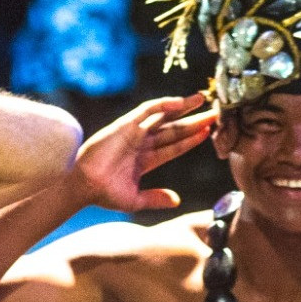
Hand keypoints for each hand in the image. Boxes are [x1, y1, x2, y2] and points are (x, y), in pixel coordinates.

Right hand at [72, 94, 215, 211]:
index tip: (209, 132)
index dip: (192, 139)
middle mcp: (142, 143)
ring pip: (164, 116)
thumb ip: (155, 198)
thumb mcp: (135, 200)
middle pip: (174, 129)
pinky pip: (147, 110)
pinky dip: (163, 104)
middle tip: (215, 112)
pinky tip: (180, 102)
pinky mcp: (125, 125)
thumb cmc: (104, 194)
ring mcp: (134, 133)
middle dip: (194, 121)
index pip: (174, 146)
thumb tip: (177, 201)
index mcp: (146, 159)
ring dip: (183, 107)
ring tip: (201, 99)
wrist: (84, 187)